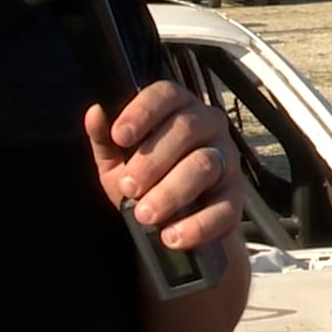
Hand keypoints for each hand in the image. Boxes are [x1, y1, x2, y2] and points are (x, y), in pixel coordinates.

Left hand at [84, 80, 243, 251]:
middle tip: (128, 187)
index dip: (142, 112)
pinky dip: (197, 225)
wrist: (174, 221)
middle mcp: (208, 126)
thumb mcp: (117, 160)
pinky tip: (171, 236)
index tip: (119, 136)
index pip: (166, 94)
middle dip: (152, 159)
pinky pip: (224, 208)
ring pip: (204, 165)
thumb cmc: (146, 179)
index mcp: (178, 108)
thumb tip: (95, 113)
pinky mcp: (236, 197)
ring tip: (145, 214)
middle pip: (186, 129)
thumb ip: (104, 138)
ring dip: (171, 191)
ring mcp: (227, 160)